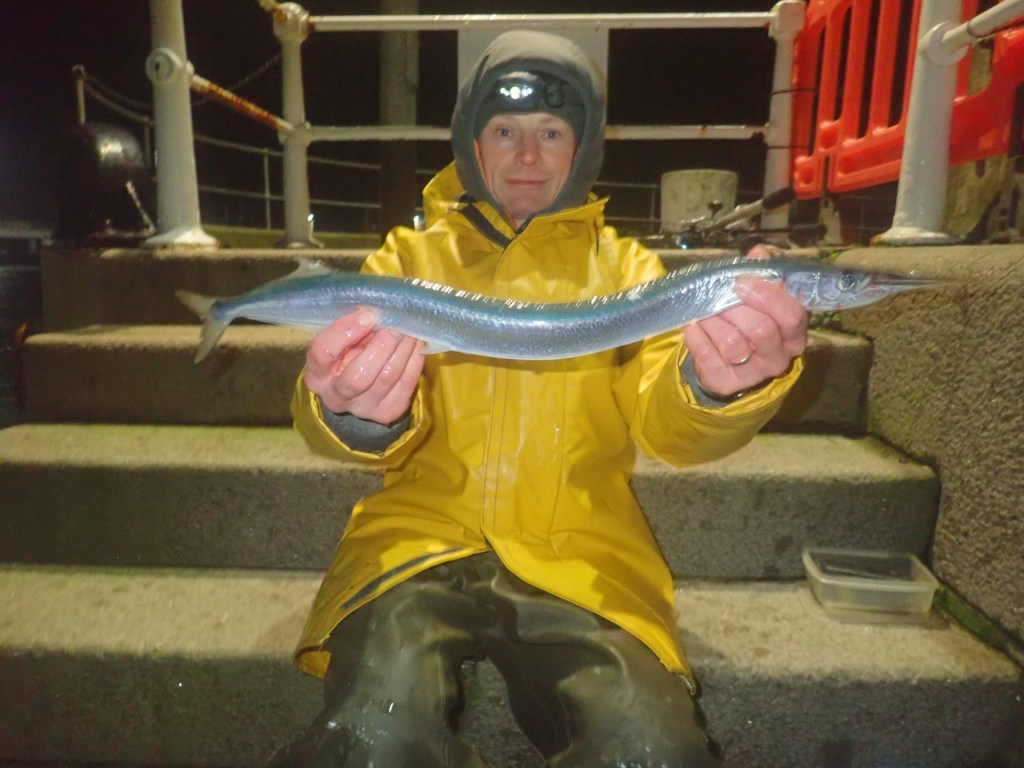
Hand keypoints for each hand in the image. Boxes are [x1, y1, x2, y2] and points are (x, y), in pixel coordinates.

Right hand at [304, 309, 424, 423]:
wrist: (357, 393)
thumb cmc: (346, 356)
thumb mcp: (340, 342)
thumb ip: (352, 329)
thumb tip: (376, 312)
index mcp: (317, 374)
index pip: (323, 353)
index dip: (346, 332)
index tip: (368, 315)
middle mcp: (336, 396)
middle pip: (358, 376)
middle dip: (381, 346)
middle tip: (396, 324)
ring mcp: (363, 408)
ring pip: (386, 378)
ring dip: (402, 350)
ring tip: (411, 329)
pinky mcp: (387, 412)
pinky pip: (405, 385)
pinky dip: (414, 361)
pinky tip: (417, 344)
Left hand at [683, 245, 807, 397]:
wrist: (722, 363)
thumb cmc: (744, 323)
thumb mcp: (756, 299)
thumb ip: (759, 276)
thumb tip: (760, 254)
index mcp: (793, 334)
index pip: (792, 315)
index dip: (767, 296)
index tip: (741, 282)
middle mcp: (779, 357)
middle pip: (762, 330)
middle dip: (735, 308)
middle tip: (718, 296)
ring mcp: (753, 373)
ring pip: (733, 344)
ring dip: (713, 321)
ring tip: (702, 312)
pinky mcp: (727, 382)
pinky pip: (708, 357)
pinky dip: (697, 337)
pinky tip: (692, 326)